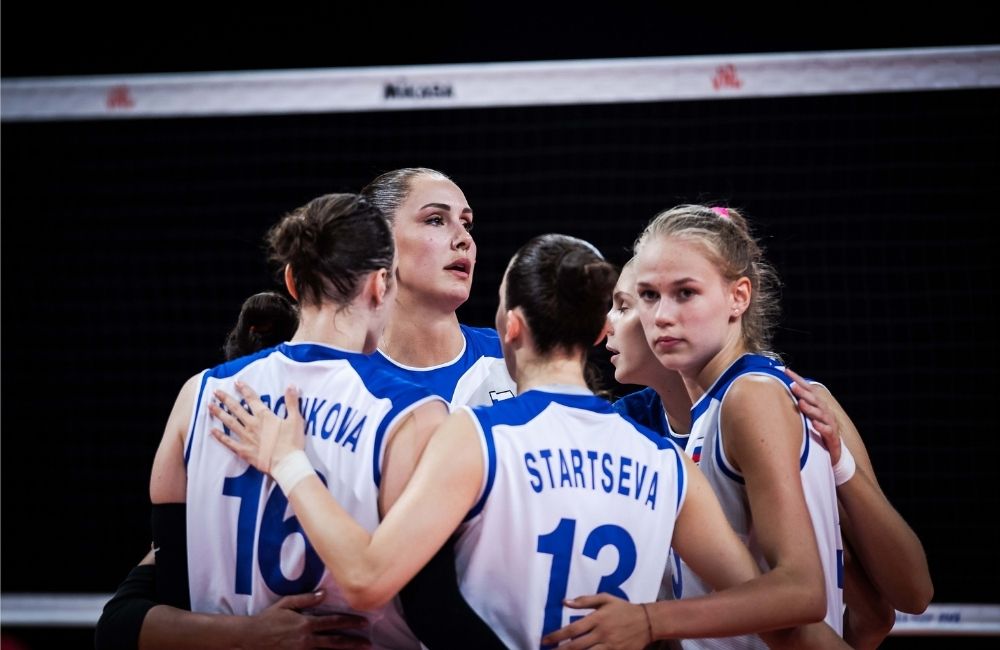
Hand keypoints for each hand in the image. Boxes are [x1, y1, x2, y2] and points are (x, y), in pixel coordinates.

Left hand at [210, 382, 304, 472]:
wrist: (286, 464)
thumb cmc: (292, 442)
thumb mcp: (296, 419)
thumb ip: (292, 402)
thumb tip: (291, 385)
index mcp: (264, 416)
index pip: (252, 399)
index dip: (244, 389)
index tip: (236, 382)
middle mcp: (252, 425)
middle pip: (236, 409)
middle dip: (226, 399)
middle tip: (216, 392)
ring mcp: (246, 438)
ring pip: (229, 423)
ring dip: (219, 413)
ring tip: (210, 406)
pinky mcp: (243, 451)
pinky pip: (229, 442)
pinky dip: (220, 436)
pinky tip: (212, 431)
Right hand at [243, 589, 370, 648]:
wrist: (250, 638)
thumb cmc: (268, 619)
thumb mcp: (286, 603)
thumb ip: (306, 598)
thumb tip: (324, 593)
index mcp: (306, 623)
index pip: (334, 622)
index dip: (350, 622)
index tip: (364, 622)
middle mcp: (307, 639)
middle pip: (335, 642)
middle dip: (353, 642)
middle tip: (368, 643)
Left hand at [540, 593, 651, 649]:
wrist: (647, 622)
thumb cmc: (623, 608)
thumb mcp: (606, 599)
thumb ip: (585, 600)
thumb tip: (565, 601)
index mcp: (598, 619)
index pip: (573, 629)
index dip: (557, 636)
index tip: (545, 640)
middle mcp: (602, 633)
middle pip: (576, 646)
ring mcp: (610, 646)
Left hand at [784, 368, 841, 463]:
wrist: (833, 452)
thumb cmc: (817, 431)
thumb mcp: (807, 416)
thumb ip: (797, 404)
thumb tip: (778, 393)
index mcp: (818, 405)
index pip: (808, 389)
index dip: (798, 380)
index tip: (786, 371)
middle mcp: (825, 412)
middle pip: (814, 400)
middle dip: (803, 392)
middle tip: (792, 386)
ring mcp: (830, 424)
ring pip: (821, 414)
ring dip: (811, 408)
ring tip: (801, 403)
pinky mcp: (833, 437)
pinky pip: (828, 431)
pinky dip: (821, 427)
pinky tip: (814, 424)